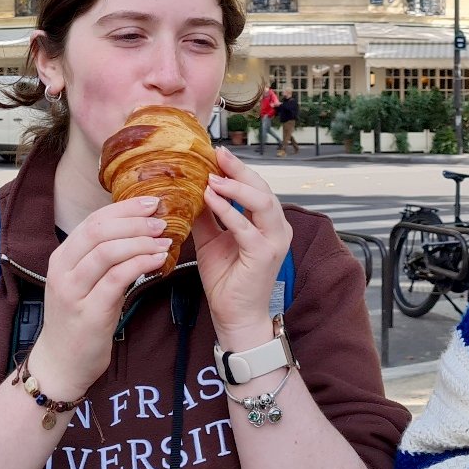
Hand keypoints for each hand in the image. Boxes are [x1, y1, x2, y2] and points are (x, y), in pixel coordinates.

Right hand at [30, 196, 172, 396]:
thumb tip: (137, 230)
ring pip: (107, 251)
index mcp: (62, 257)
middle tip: (162, 218)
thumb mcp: (85, 282)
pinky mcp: (89, 313)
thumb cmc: (78, 320)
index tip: (151, 202)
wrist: (61, 363)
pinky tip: (159, 260)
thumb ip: (103, 258)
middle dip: (134, 220)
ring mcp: (73, 291)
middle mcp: (63, 270)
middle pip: (98, 230)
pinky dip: (140, 264)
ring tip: (165, 239)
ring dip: (141, 241)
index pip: (92, 220)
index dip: (123, 208)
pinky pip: (117, 279)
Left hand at [189, 147, 292, 337]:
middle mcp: (276, 228)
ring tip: (213, 176)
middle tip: (217, 153)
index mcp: (266, 222)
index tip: (216, 152)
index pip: (255, 187)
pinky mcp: (264, 254)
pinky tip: (211, 199)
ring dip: (236, 187)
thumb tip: (191, 189)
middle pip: (262, 188)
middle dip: (239, 169)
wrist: (234, 315)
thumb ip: (207, 215)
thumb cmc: (226, 280)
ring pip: (262, 202)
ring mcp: (274, 241)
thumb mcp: (211, 239)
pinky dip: (229, 210)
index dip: (237, 169)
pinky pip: (247, 227)